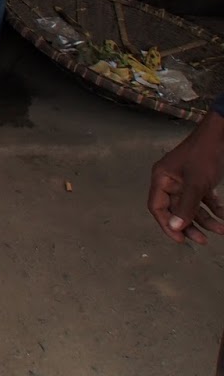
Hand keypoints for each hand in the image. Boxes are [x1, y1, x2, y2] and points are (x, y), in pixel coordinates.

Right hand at [148, 111, 223, 243]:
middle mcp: (170, 181)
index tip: (181, 240)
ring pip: (192, 206)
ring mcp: (185, 181)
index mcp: (161, 179)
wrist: (220, 136)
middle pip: (176, 210)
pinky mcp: (199, 180)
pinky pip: (203, 199)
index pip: (157, 207)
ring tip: (221, 230)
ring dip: (206, 219)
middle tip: (203, 240)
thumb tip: (174, 227)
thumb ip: (185, 206)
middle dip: (190, 225)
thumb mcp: (196, 183)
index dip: (166, 225)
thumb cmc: (204, 156)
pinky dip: (213, 208)